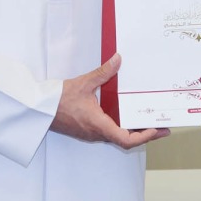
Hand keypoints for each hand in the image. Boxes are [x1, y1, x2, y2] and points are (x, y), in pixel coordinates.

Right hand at [49, 53, 170, 148]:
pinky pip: (109, 132)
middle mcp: (96, 133)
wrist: (39, 109)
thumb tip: (118, 60)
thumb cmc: (59, 99)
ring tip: (149, 122)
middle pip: (126, 140)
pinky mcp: (87, 130)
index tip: (156, 129)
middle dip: (145, 134)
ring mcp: (91, 133)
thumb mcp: (84, 83)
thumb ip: (103, 73)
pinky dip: (122, 128)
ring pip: (117, 137)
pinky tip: (128, 117)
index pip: (126, 139)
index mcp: (98, 124)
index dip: (144, 137)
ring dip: (134, 132)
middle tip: (162, 127)